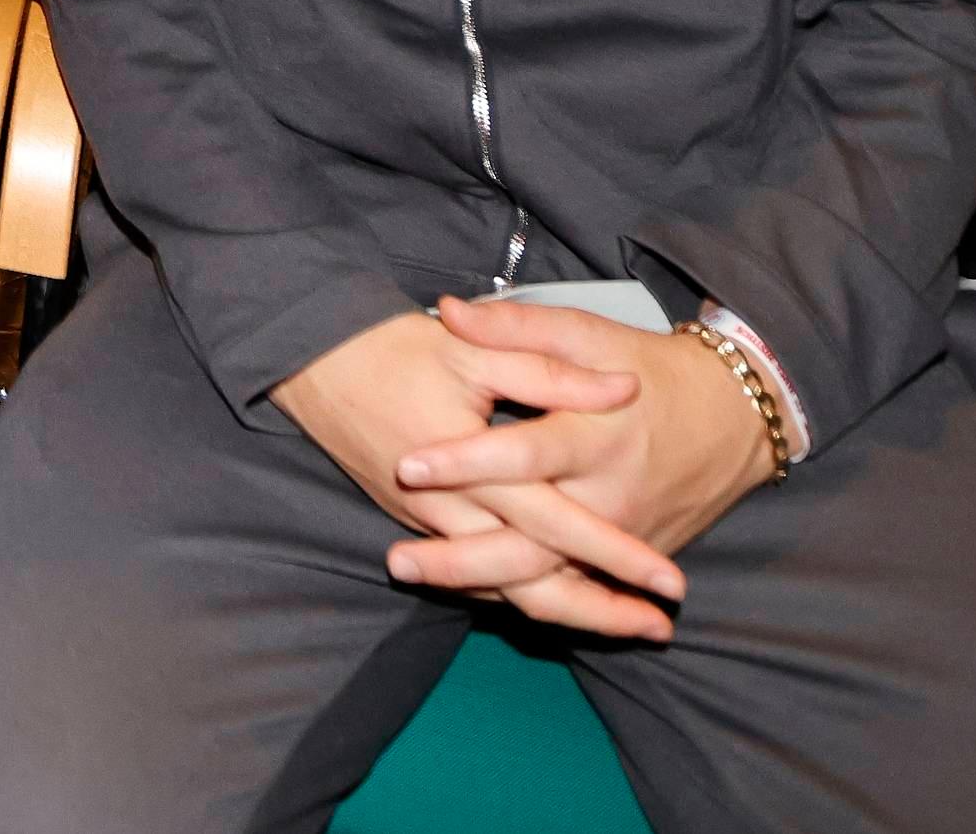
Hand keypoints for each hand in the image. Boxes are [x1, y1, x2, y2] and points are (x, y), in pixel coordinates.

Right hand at [271, 309, 684, 640]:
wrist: (307, 360)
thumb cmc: (391, 347)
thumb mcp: (475, 350)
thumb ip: (550, 373)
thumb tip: (624, 388)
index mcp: (472, 467)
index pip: (558, 525)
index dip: (616, 555)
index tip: (669, 582)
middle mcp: (448, 509)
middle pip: (531, 583)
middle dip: (598, 609)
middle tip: (659, 627)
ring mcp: (426, 521)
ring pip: (499, 589)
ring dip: (562, 609)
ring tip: (620, 622)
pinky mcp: (411, 520)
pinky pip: (468, 576)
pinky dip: (512, 594)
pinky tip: (547, 595)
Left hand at [390, 298, 773, 596]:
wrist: (733, 420)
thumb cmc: (648, 367)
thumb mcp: (590, 334)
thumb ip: (518, 327)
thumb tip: (447, 309)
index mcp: (596, 435)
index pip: (524, 457)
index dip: (467, 463)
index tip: (408, 466)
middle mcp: (609, 497)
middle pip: (530, 543)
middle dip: (460, 557)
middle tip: (398, 559)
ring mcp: (622, 538)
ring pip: (547, 581)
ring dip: (481, 587)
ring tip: (416, 576)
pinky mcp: (629, 559)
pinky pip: (570, 587)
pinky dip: (519, 594)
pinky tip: (463, 590)